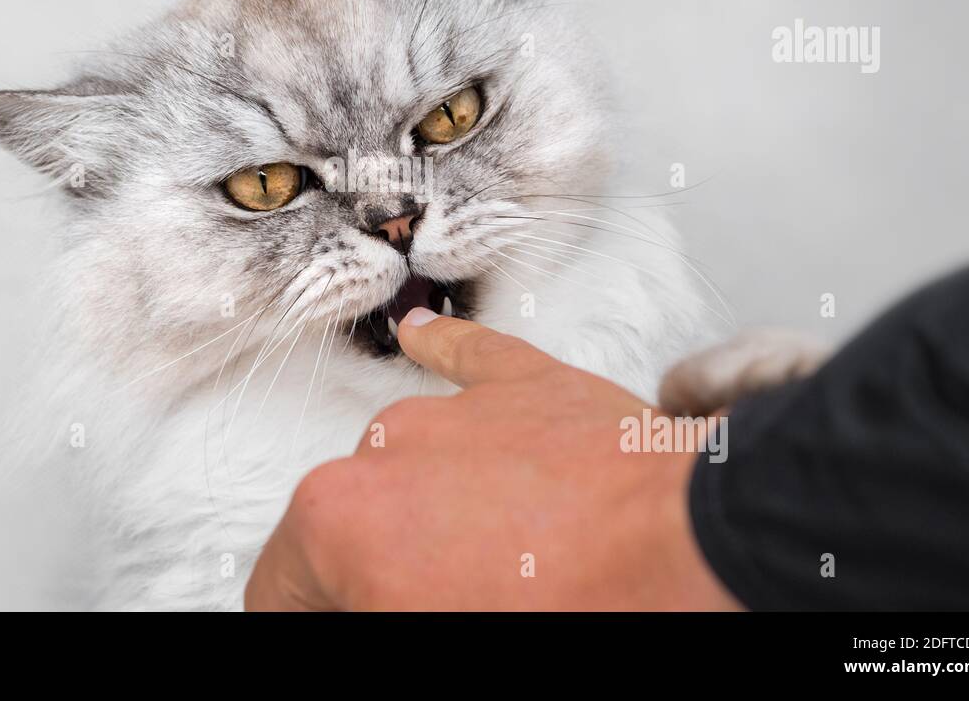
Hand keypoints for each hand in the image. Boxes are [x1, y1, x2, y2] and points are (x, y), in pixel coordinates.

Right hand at [245, 309, 740, 610]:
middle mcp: (382, 448)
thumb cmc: (579, 605)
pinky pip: (466, 355)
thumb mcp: (430, 631)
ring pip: (400, 460)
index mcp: (339, 519)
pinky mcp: (522, 386)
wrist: (688, 552)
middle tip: (419, 604)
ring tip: (486, 562)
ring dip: (419, 504)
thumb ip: (376, 605)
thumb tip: (370, 598)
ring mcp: (452, 411)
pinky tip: (422, 338)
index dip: (311, 615)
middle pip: (340, 525)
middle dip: (367, 572)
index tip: (340, 619)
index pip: (280, 590)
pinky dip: (442, 349)